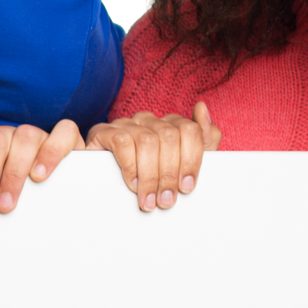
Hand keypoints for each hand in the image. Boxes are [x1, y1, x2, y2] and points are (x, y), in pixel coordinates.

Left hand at [0, 121, 83, 223]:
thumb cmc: (9, 188)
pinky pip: (62, 134)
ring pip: (24, 138)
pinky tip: (38, 176)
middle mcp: (8, 132)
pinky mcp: (67, 139)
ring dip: (12, 174)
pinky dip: (50, 154)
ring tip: (6, 204)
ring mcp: (36, 133)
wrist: (53, 181)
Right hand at [87, 102, 219, 210]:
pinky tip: (133, 184)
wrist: (104, 187)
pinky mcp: (104, 132)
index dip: (191, 160)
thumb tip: (201, 108)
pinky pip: (122, 142)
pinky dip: (130, 166)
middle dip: (170, 173)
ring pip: (147, 141)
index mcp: (170, 124)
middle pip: (169, 137)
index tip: (186, 187)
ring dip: (151, 175)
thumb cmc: (148, 177)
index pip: (189, 130)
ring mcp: (126, 124)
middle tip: (166, 200)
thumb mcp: (182, 164)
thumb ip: (203, 139)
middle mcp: (149, 120)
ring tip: (149, 199)